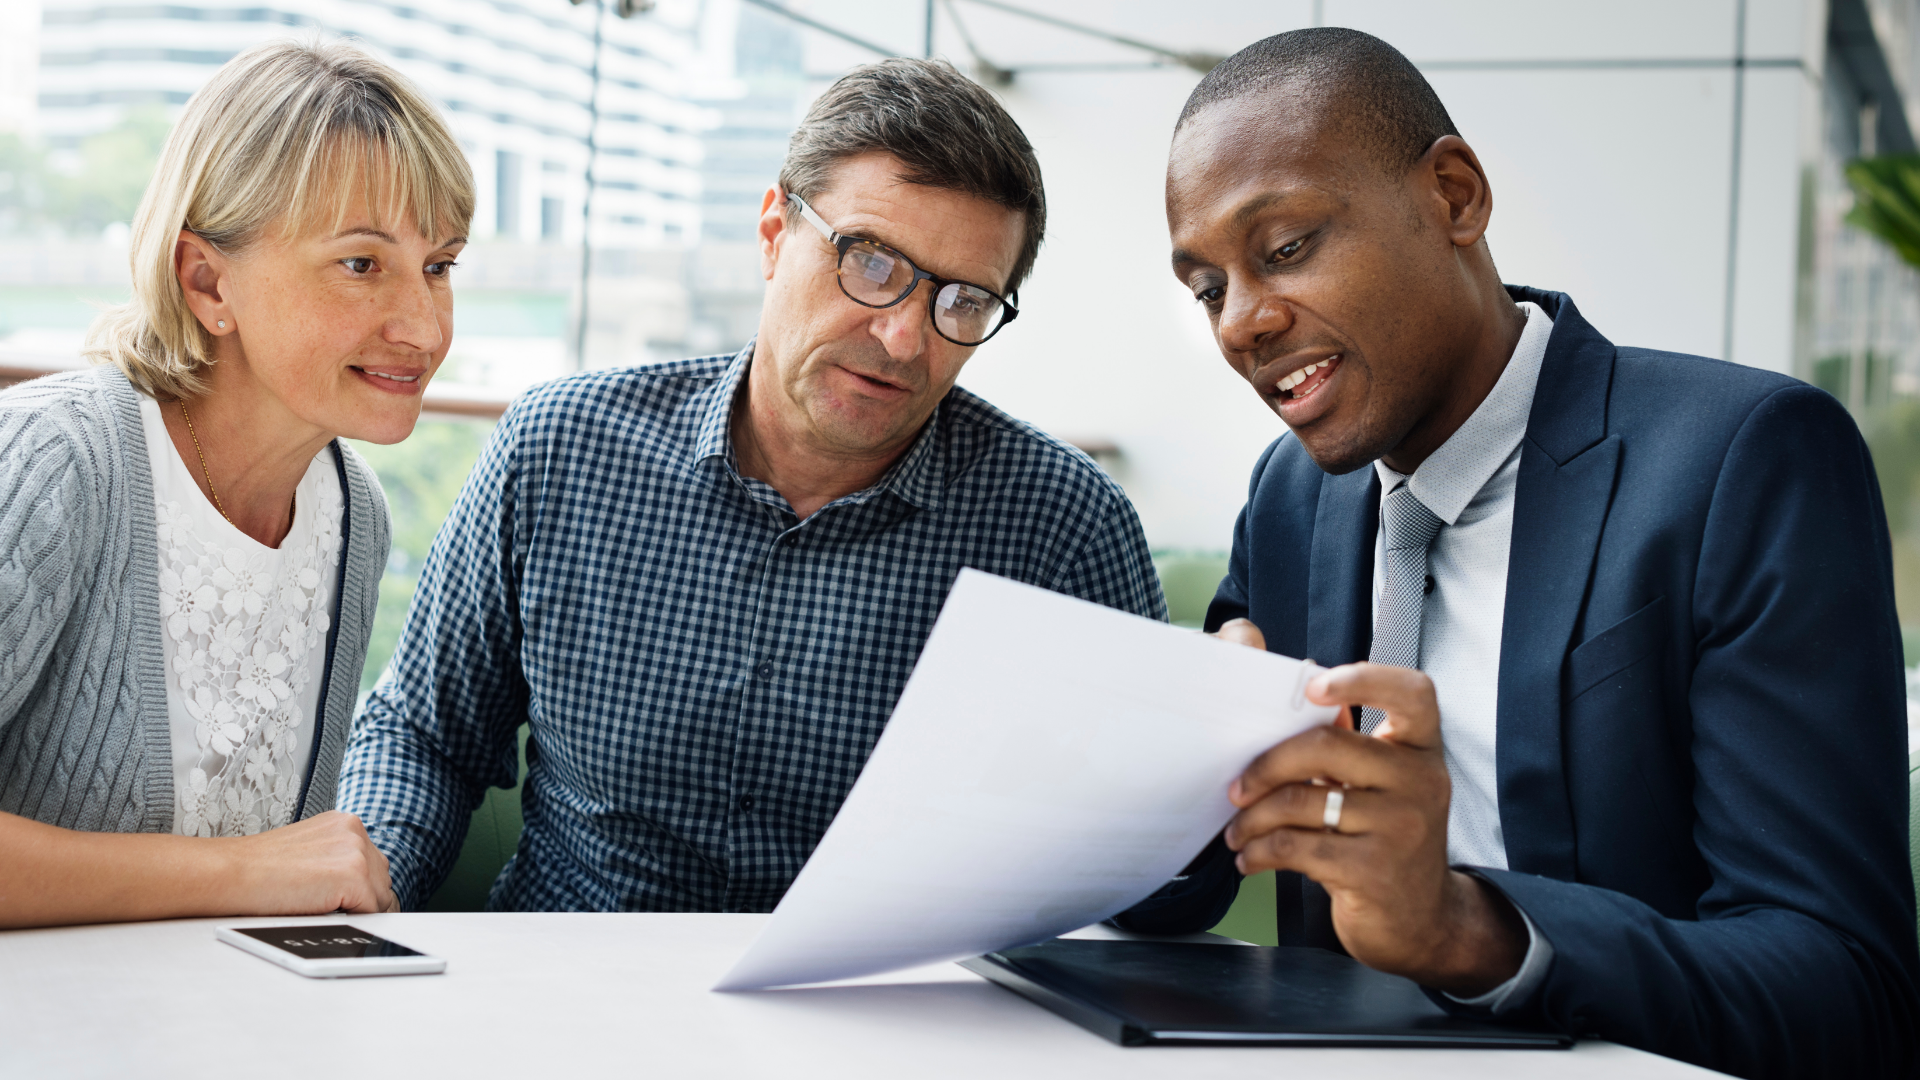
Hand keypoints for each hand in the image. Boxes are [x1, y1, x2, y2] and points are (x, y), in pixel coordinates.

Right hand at [223, 811, 396, 914]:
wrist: (231, 873)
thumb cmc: (258, 869)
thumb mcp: (309, 852)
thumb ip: (337, 860)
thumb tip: (361, 888)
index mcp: (344, 823)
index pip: (374, 864)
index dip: (360, 888)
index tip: (340, 898)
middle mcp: (354, 831)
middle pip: (382, 879)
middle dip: (362, 899)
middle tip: (326, 906)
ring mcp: (356, 851)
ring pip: (380, 897)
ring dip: (357, 909)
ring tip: (318, 906)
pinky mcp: (353, 875)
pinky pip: (371, 911)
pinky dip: (351, 919)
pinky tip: (320, 910)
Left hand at [1214, 636, 1525, 995]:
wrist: (1420, 921)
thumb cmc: (1387, 842)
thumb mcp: (1384, 787)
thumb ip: (1350, 747)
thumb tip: (1292, 708)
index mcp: (1422, 749)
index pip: (1411, 692)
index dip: (1363, 678)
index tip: (1312, 687)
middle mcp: (1421, 781)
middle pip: (1326, 745)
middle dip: (1267, 765)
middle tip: (1237, 788)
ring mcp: (1402, 827)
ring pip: (1301, 801)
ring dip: (1253, 818)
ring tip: (1237, 831)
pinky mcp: (1374, 870)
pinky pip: (1296, 846)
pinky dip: (1260, 852)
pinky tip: (1250, 859)